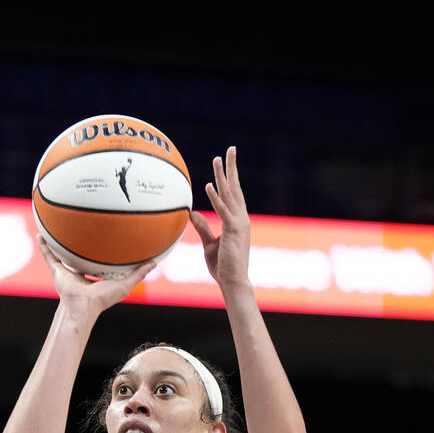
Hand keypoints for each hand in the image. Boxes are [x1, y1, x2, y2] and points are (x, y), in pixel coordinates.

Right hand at [37, 235, 153, 315]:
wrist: (83, 305)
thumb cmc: (103, 299)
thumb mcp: (125, 284)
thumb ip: (139, 273)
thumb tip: (154, 262)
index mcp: (95, 275)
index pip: (98, 260)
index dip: (101, 250)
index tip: (106, 238)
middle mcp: (80, 272)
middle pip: (80, 254)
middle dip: (81, 243)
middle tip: (83, 227)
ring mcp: (68, 271)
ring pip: (63, 253)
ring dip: (60, 243)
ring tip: (58, 227)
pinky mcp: (57, 271)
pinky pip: (49, 255)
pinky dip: (44, 246)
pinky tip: (41, 234)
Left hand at [190, 146, 250, 288]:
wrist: (233, 282)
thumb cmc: (223, 267)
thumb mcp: (209, 244)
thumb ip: (202, 228)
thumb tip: (192, 214)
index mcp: (236, 220)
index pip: (233, 194)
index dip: (229, 178)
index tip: (226, 163)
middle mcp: (240, 218)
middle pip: (235, 188)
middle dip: (231, 168)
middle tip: (229, 150)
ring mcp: (238, 223)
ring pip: (230, 194)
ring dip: (224, 176)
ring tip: (218, 159)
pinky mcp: (233, 231)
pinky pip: (223, 211)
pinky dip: (217, 198)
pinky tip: (210, 185)